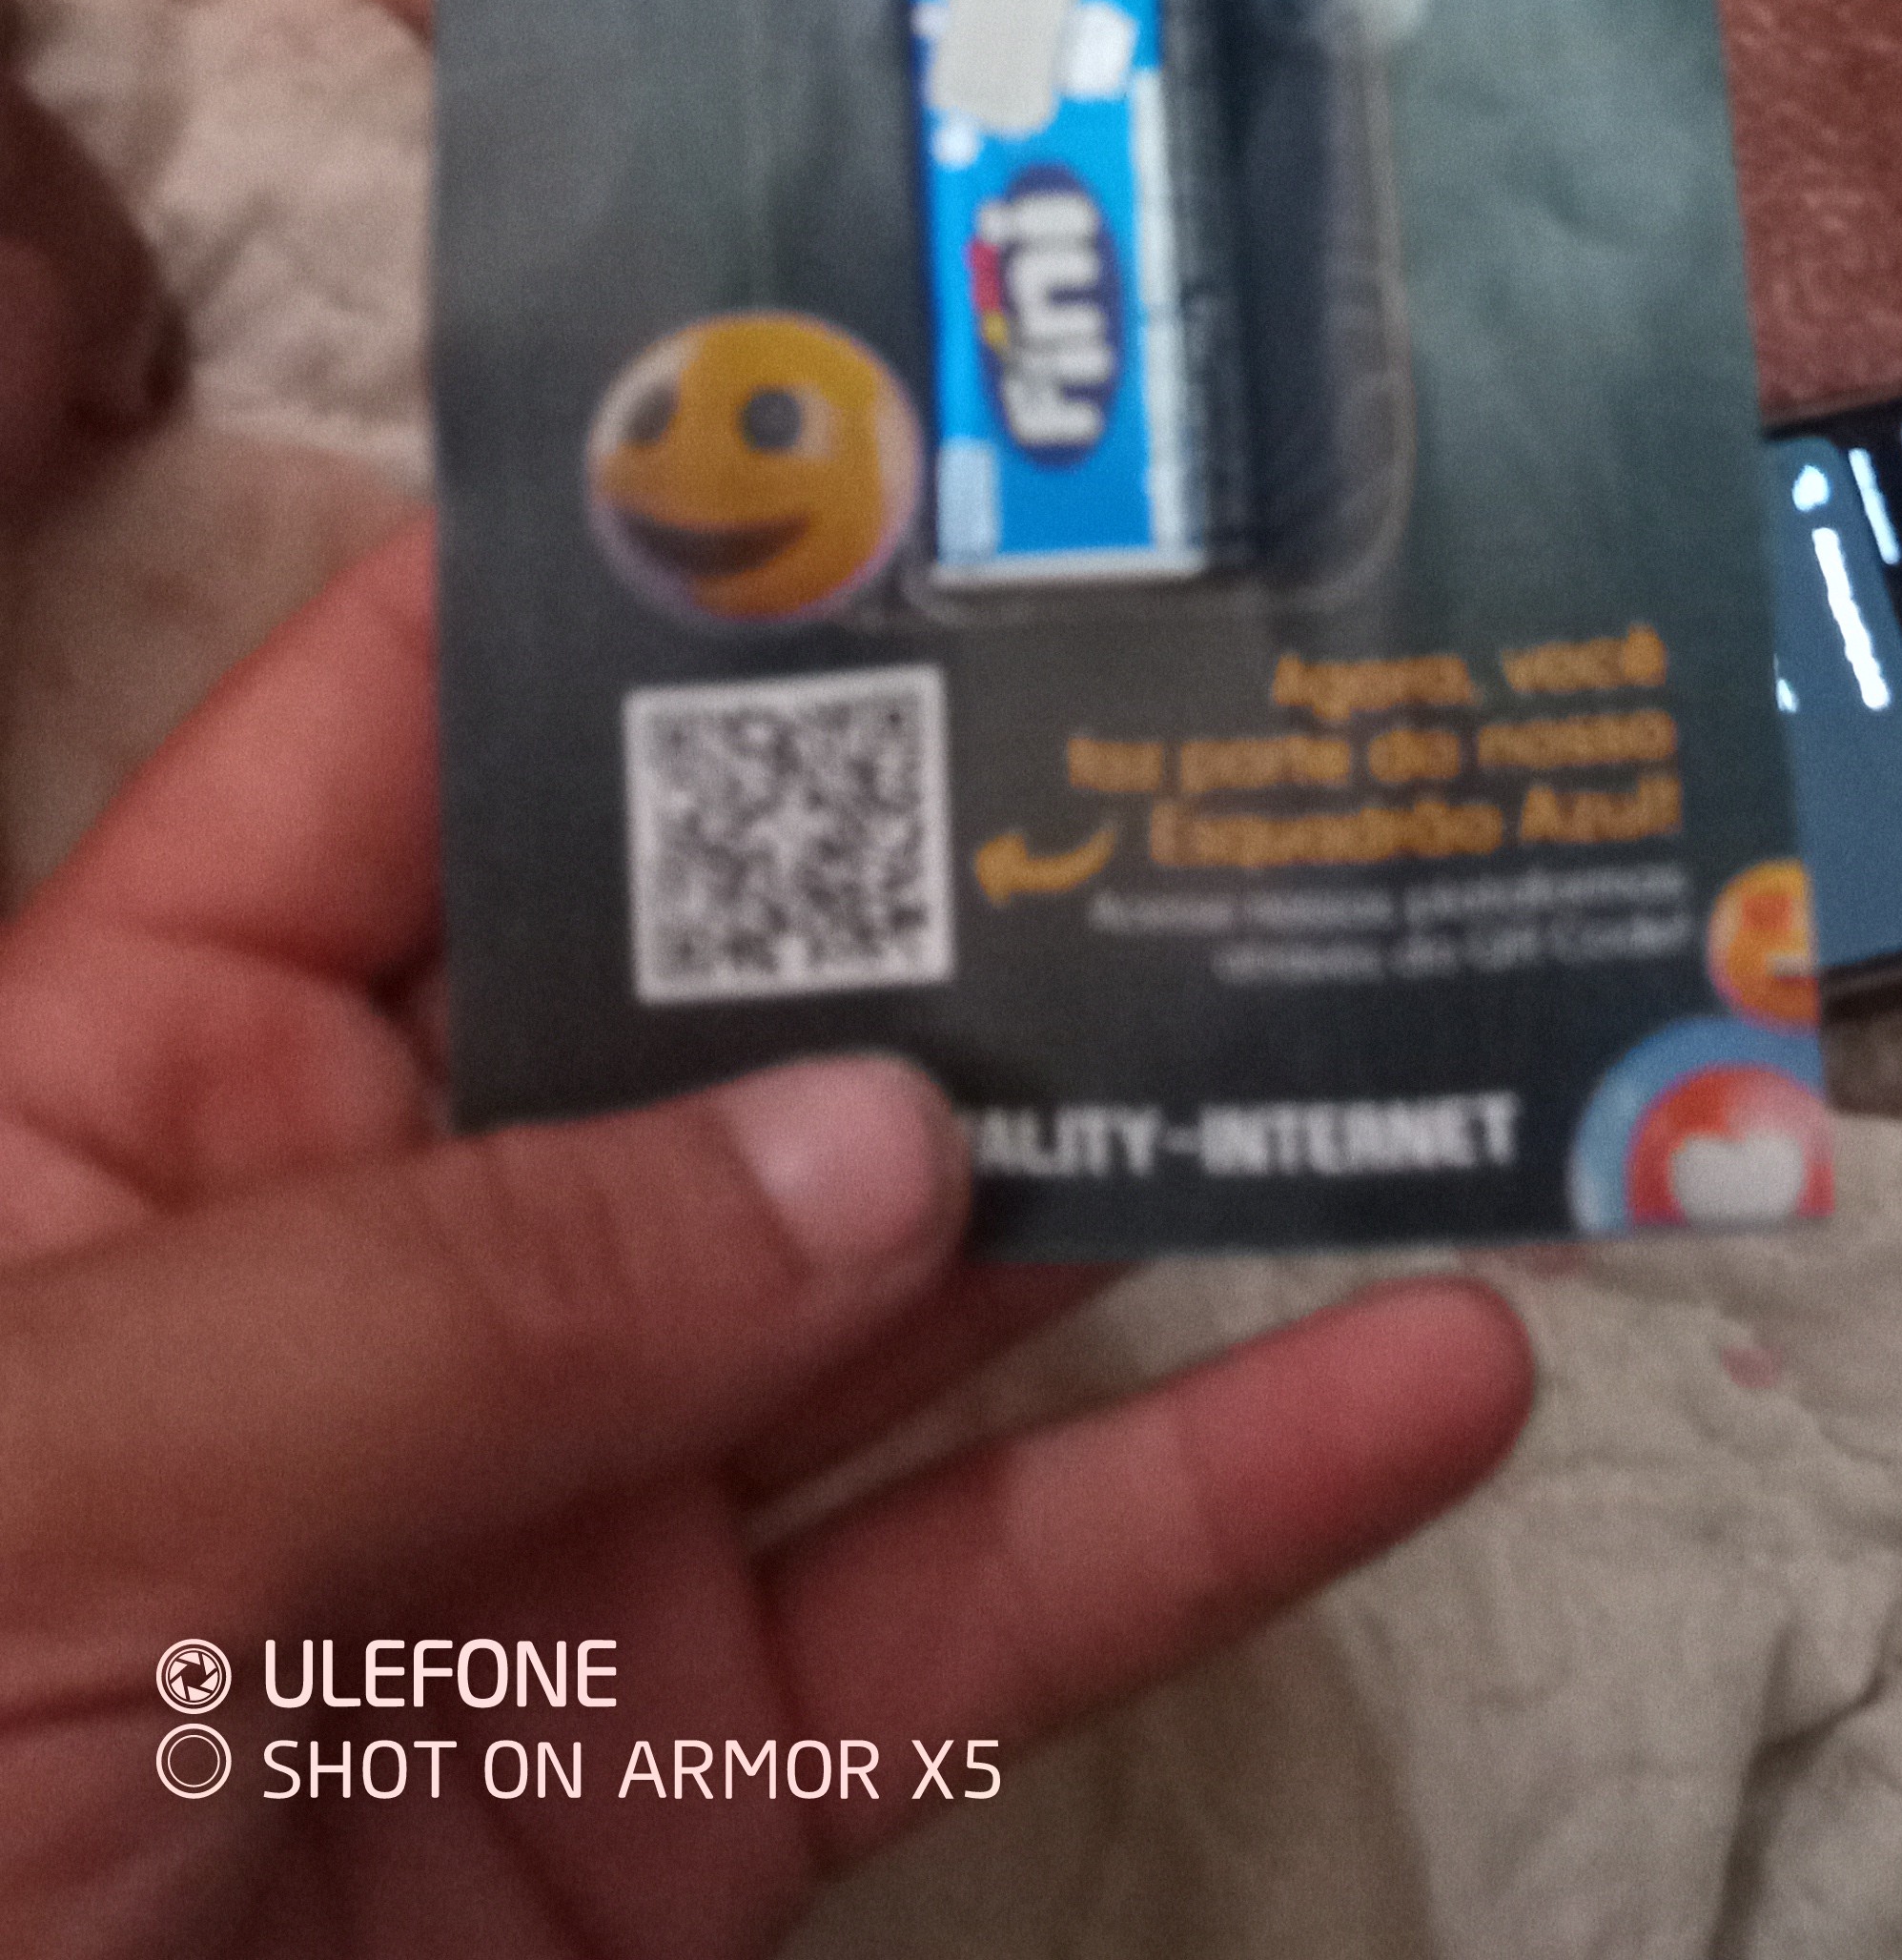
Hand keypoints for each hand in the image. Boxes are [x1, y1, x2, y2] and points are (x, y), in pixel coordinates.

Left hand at [0, 521, 1533, 1953]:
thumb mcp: (66, 1487)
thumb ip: (472, 1292)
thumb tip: (884, 1133)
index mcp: (148, 1096)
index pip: (418, 752)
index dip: (652, 589)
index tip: (925, 445)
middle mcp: (387, 1270)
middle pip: (733, 995)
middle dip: (985, 850)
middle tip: (1267, 690)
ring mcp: (567, 1527)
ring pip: (923, 1283)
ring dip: (1176, 1143)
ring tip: (1415, 976)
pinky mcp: (703, 1786)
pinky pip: (990, 1620)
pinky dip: (1223, 1506)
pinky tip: (1434, 1364)